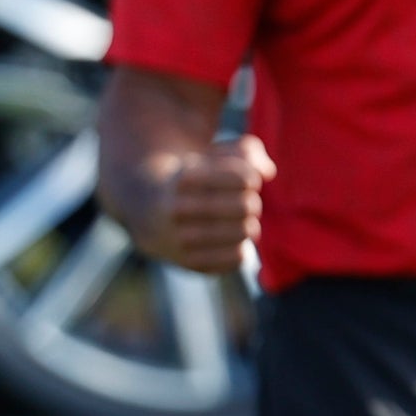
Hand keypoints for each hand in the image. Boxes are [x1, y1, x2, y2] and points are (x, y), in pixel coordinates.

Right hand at [151, 136, 273, 273]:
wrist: (147, 212)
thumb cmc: (194, 178)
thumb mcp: (213, 154)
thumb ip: (247, 152)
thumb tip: (268, 172)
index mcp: (184, 178)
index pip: (244, 178)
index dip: (252, 178)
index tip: (244, 181)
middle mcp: (178, 209)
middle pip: (247, 206)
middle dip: (251, 202)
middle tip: (243, 203)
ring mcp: (181, 239)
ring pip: (245, 232)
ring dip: (249, 224)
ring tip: (239, 221)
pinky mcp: (191, 263)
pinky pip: (237, 258)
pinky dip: (241, 247)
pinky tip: (230, 240)